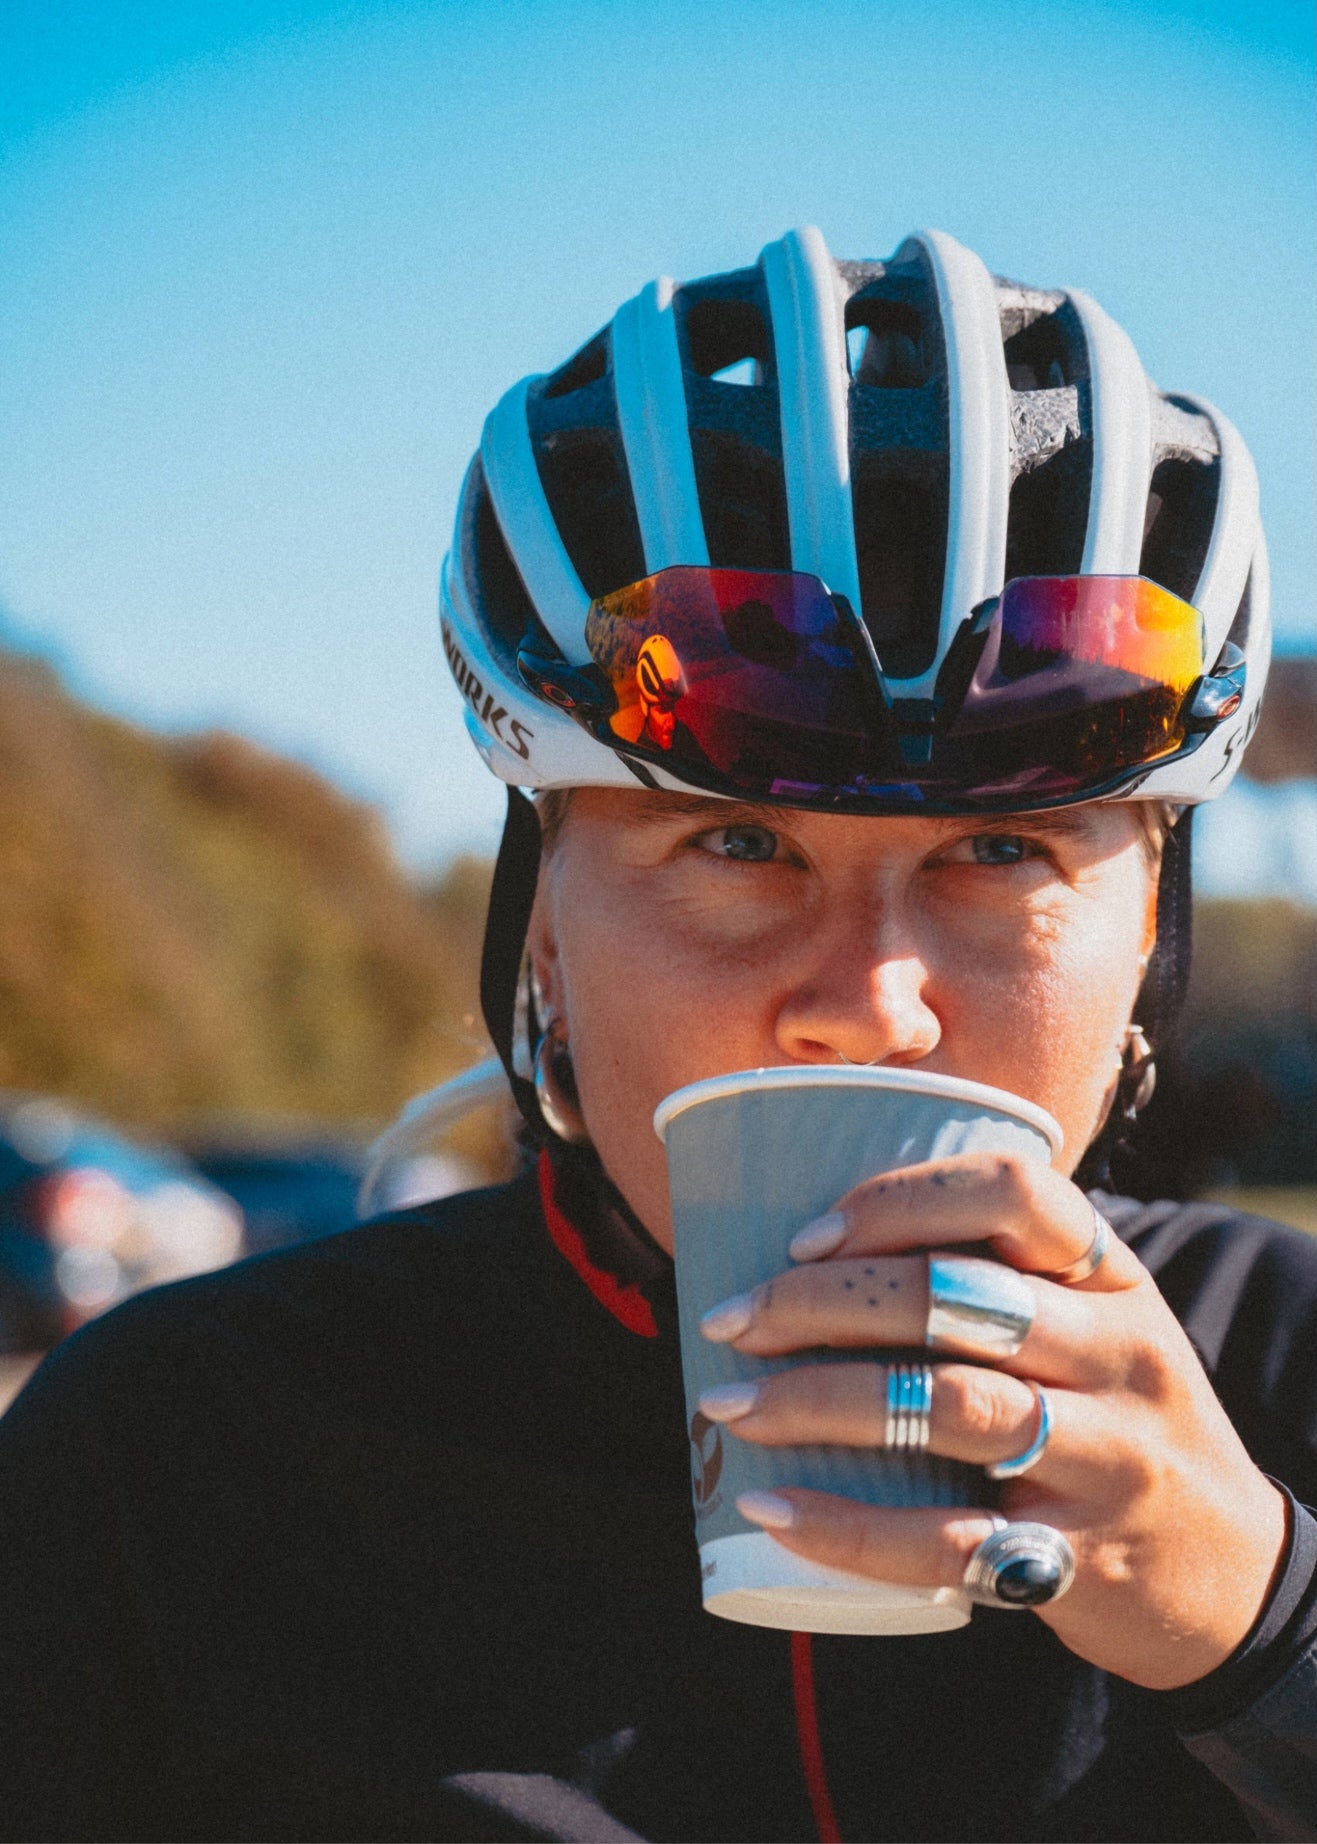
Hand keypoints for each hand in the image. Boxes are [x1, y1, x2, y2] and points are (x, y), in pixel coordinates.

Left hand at [698, 1152, 1286, 1690]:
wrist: (1231, 1569)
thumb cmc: (1113, 1416)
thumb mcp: (1090, 1324)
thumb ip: (989, 1279)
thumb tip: (799, 1252)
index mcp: (1110, 1275)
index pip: (1013, 1189)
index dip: (896, 1199)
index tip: (802, 1236)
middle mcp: (1118, 1351)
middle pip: (953, 1296)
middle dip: (818, 1301)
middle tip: (730, 1319)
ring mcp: (1108, 1456)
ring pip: (946, 1405)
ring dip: (817, 1401)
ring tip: (728, 1407)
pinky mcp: (1080, 1556)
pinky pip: (949, 1539)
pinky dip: (847, 1527)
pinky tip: (770, 1508)